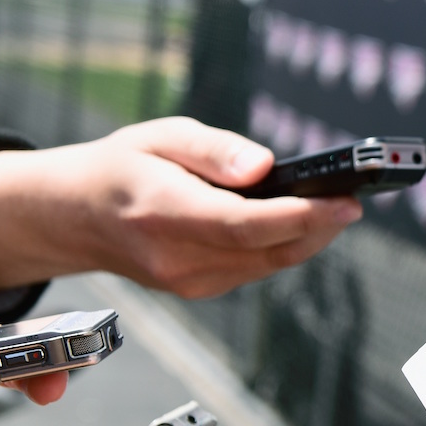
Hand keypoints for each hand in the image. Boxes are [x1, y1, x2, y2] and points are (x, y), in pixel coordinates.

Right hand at [0, 117, 361, 296]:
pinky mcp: (196, 289)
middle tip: (353, 201)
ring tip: (336, 206)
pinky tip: (299, 222)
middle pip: (268, 250)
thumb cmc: (119, 168)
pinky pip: (255, 269)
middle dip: (319, 227)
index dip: (302, 216)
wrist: (72, 216)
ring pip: (268, 264)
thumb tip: (265, 167)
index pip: (246, 224)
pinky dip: (282, 247)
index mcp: (163, 212)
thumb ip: (216, 151)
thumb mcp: (161, 136)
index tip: (345, 201)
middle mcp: (175, 257)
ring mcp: (185, 281)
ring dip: (308, 238)